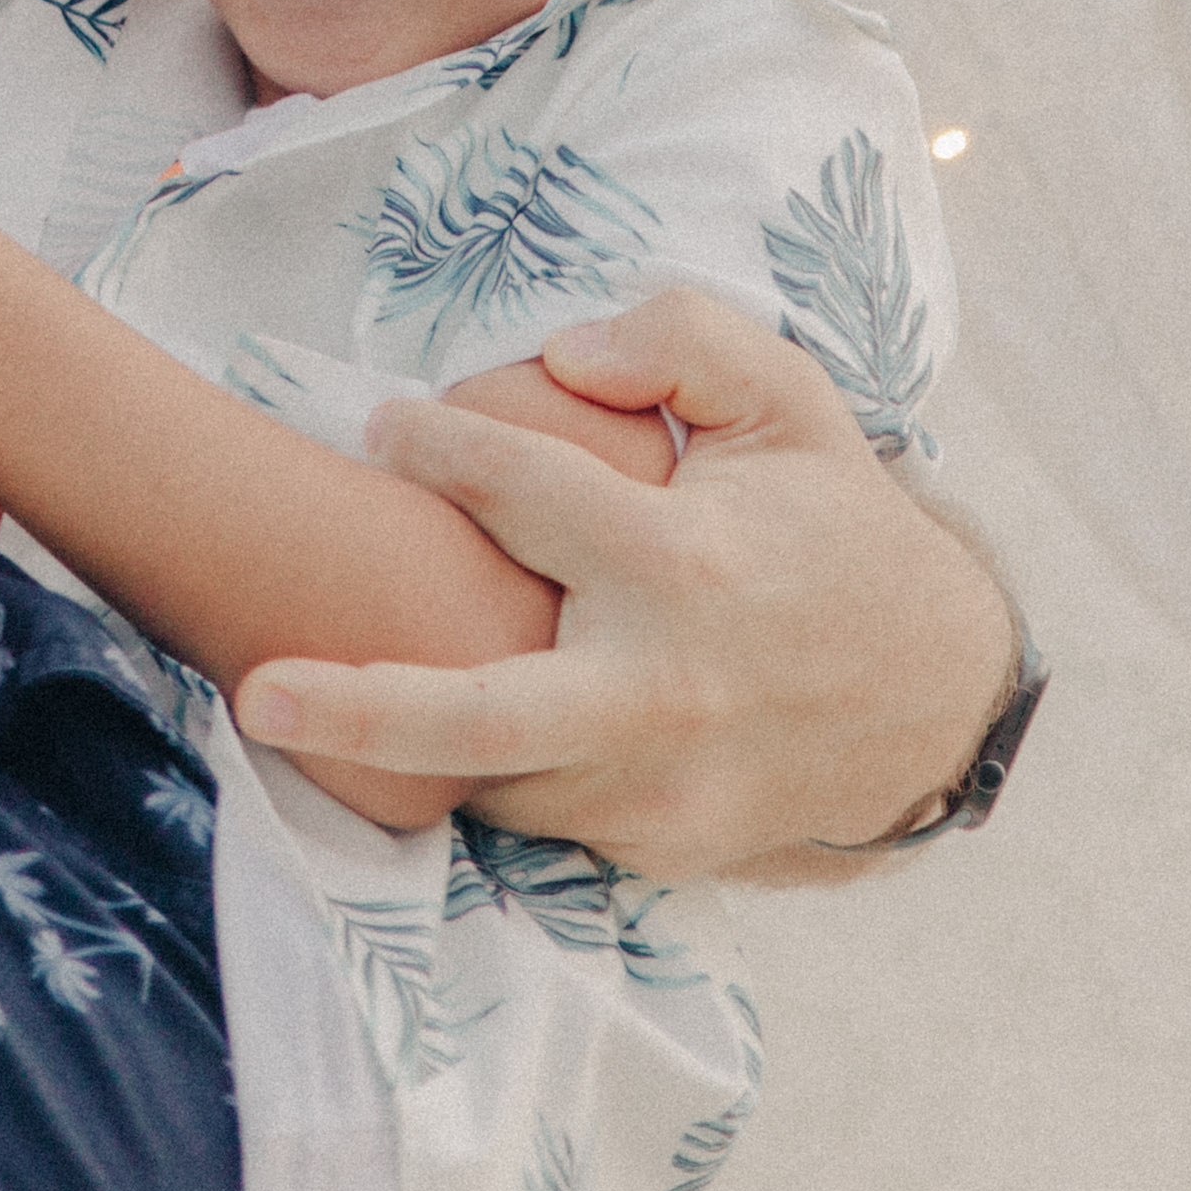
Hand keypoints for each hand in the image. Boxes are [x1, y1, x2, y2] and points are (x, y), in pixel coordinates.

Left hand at [228, 289, 1014, 877]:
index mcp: (689, 565)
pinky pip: (537, 804)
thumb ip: (681, 341)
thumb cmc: (834, 527)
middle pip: (486, 717)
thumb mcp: (789, 402)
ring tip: (328, 677)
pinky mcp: (657, 849)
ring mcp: (660, 790)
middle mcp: (666, 691)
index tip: (389, 424)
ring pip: (491, 769)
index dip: (442, 446)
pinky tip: (447, 711)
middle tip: (254, 689)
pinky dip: (486, 760)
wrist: (936, 699)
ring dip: (408, 728)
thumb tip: (560, 352)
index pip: (527, 495)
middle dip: (359, 710)